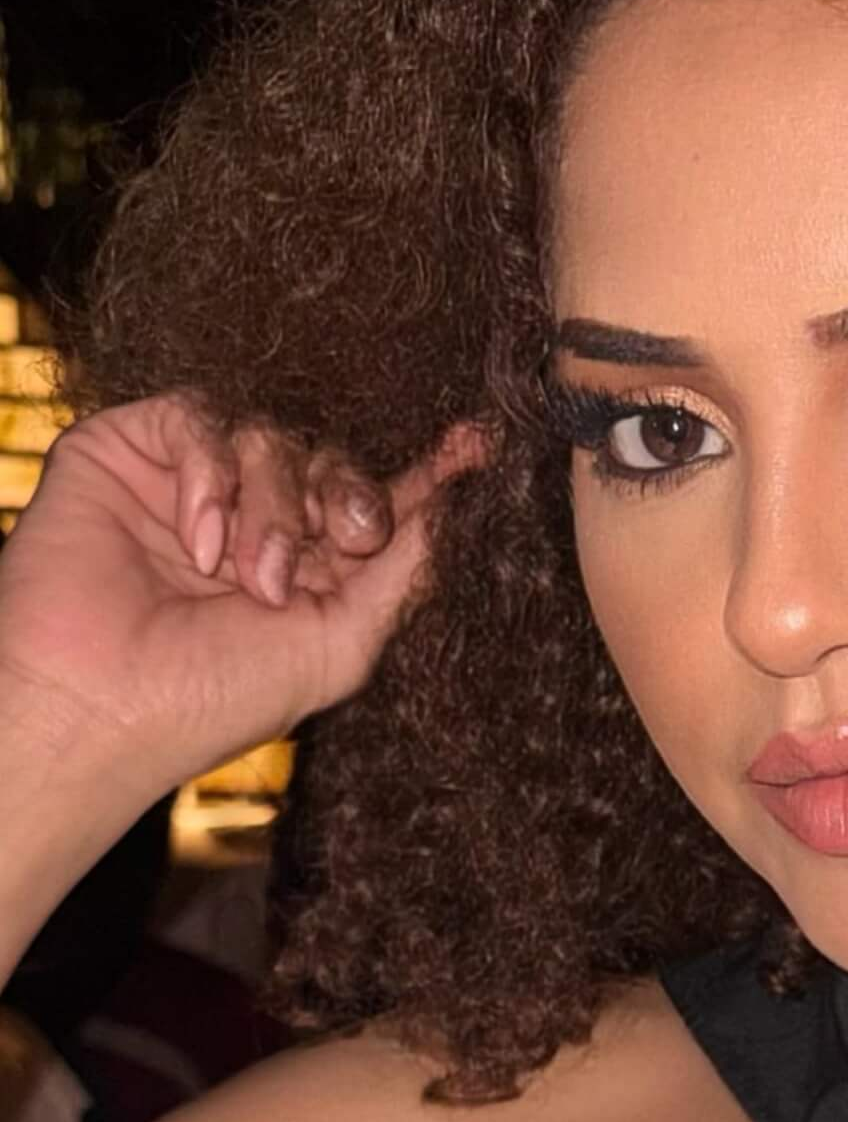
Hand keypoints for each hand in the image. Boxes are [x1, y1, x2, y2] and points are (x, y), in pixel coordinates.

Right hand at [0, 392, 489, 841]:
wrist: (98, 704)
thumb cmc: (210, 698)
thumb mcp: (337, 646)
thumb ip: (398, 575)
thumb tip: (451, 505)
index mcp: (309, 570)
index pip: (375, 501)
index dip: (427, 472)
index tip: (475, 445)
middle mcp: (254, 521)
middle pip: (331, 456)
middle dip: (347, 496)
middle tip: (348, 540)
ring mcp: (193, 484)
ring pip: (269, 434)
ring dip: (273, 506)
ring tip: (248, 576)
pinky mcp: (132, 452)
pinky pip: (201, 416)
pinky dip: (212, 474)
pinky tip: (198, 542)